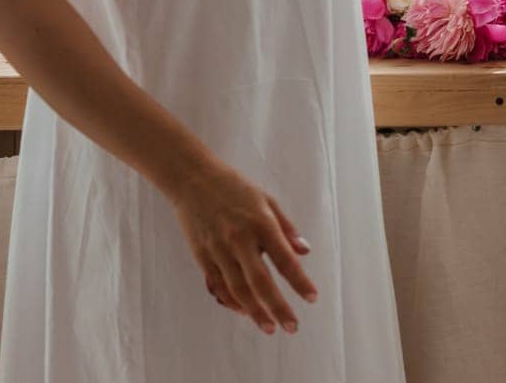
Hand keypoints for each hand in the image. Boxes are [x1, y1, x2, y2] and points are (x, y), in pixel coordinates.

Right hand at [167, 159, 317, 334]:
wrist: (192, 179)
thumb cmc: (235, 187)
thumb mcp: (267, 200)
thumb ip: (286, 228)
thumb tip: (304, 251)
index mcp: (261, 223)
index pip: (285, 259)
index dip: (299, 281)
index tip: (312, 298)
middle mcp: (240, 239)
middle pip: (260, 282)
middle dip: (278, 308)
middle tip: (292, 327)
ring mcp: (218, 249)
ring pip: (238, 289)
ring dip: (255, 312)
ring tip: (270, 327)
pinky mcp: (202, 255)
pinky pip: (218, 285)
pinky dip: (232, 301)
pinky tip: (245, 311)